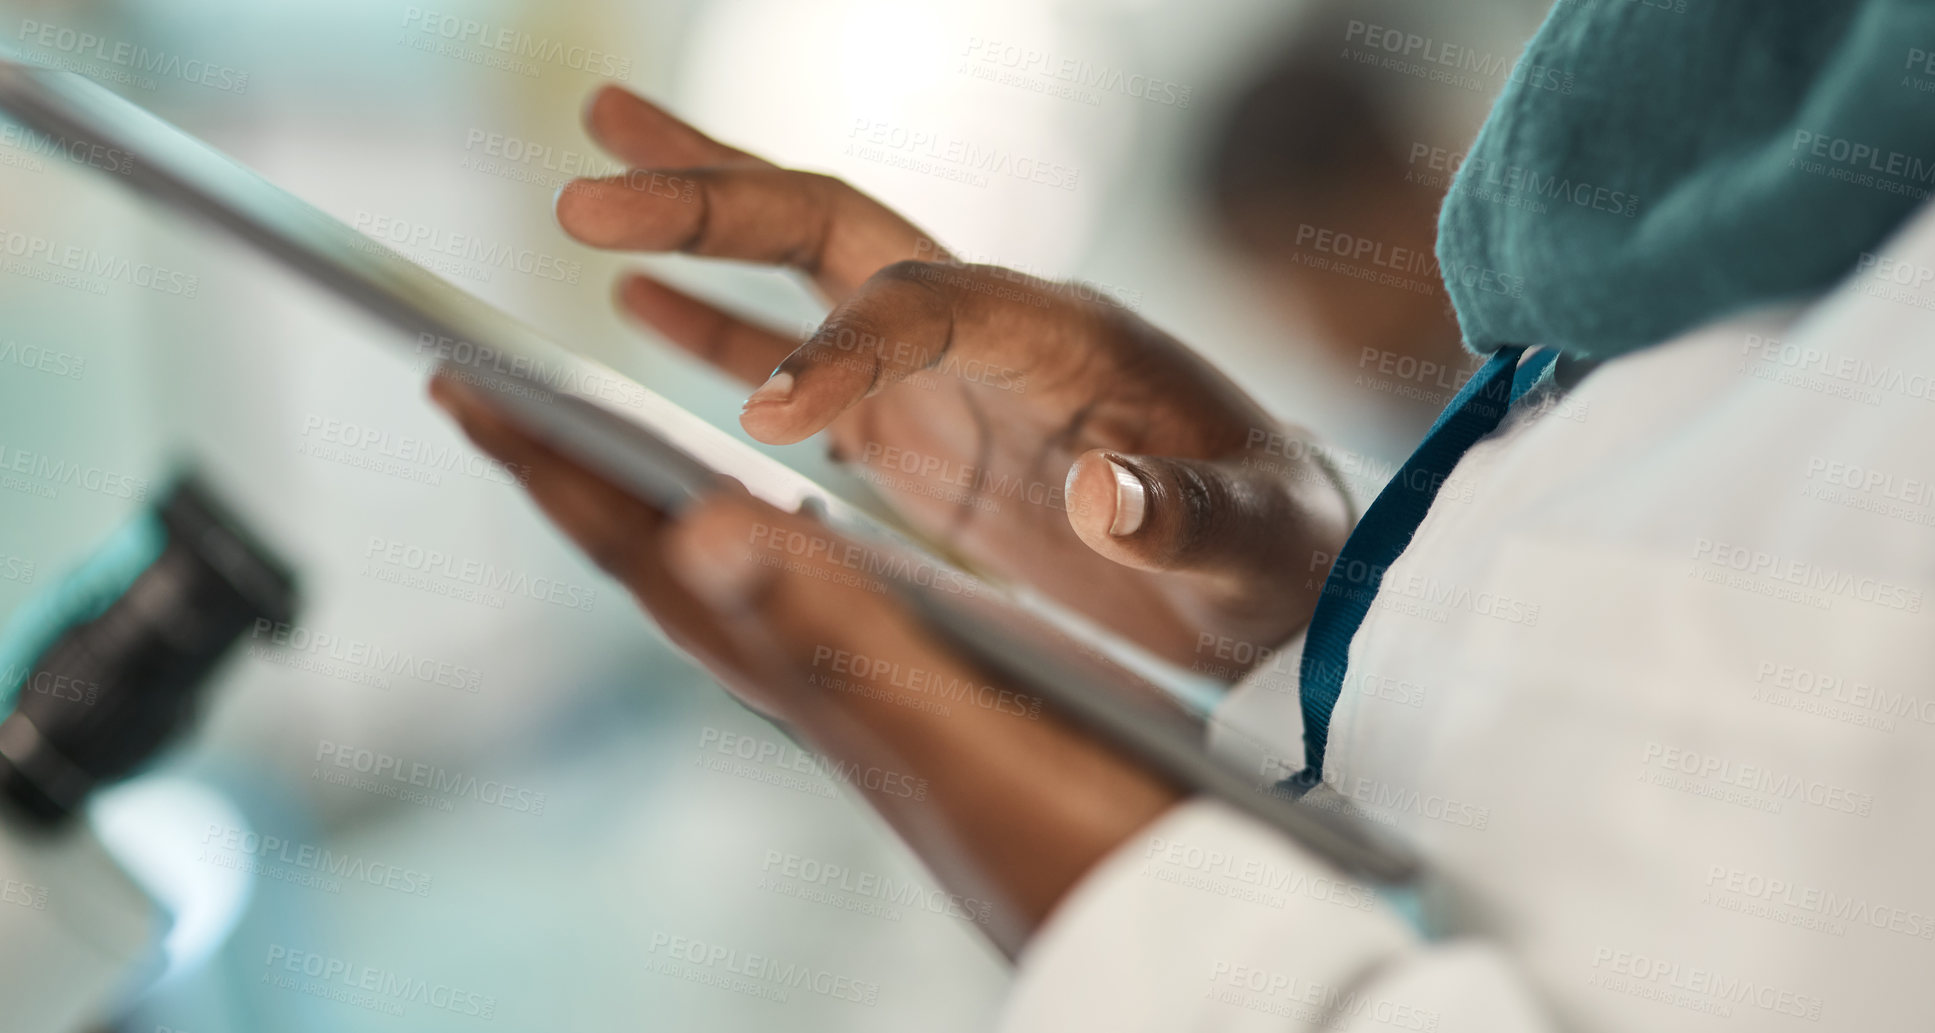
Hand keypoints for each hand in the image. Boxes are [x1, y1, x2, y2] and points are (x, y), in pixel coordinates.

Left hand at [431, 376, 1181, 955]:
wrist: (1162, 927)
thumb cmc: (1075, 844)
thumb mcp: (959, 728)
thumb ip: (841, 633)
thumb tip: (699, 529)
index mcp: (810, 667)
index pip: (649, 552)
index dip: (556, 466)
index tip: (464, 383)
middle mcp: (817, 676)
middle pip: (660, 559)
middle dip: (573, 472)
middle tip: (492, 398)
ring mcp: (867, 689)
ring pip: (725, 577)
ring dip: (651, 503)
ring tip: (604, 447)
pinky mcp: (927, 697)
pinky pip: (806, 593)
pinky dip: (762, 539)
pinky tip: (782, 534)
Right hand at [555, 86, 1352, 675]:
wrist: (1280, 567)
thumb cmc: (1280, 550)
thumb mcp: (1258, 543)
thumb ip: (1189, 517)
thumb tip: (1107, 493)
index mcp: (1071, 337)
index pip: (932, 305)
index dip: (846, 350)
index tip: (768, 421)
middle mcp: (995, 328)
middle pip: (839, 231)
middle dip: (717, 204)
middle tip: (587, 183)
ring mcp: (948, 374)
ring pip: (805, 272)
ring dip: (700, 226)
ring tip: (587, 186)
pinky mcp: (922, 430)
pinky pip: (804, 359)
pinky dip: (722, 329)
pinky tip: (639, 304)